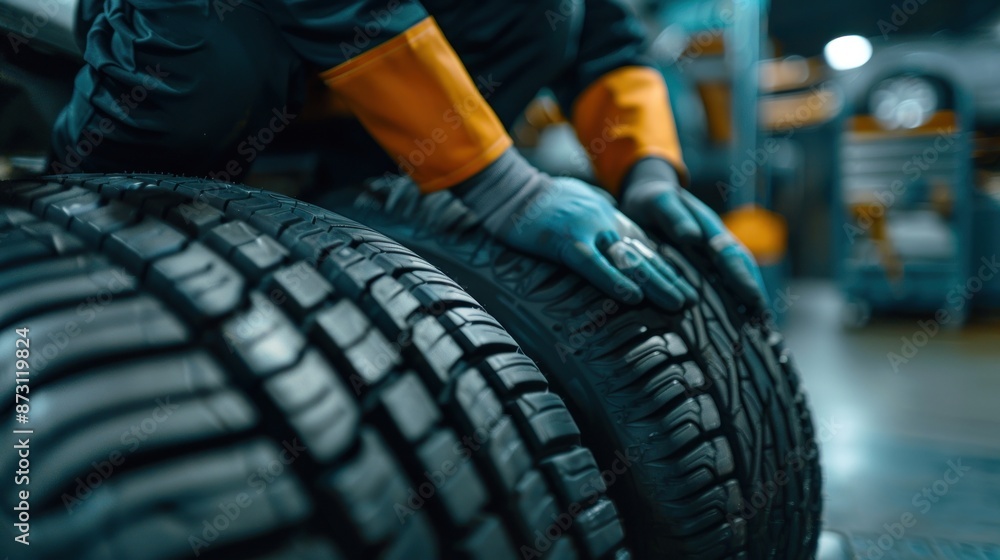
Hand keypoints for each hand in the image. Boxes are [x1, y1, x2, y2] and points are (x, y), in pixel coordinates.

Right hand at [457, 151, 695, 310]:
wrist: (511, 189)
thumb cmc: (541, 200)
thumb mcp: (581, 203)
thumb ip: (601, 218)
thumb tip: (616, 236)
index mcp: (609, 216)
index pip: (644, 245)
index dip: (665, 267)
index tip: (684, 286)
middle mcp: (605, 221)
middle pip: (644, 254)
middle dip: (669, 278)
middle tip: (690, 301)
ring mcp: (587, 230)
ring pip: (628, 260)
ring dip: (655, 282)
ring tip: (676, 302)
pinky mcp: (565, 240)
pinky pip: (594, 264)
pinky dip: (615, 281)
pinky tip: (633, 297)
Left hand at [621, 158, 767, 311]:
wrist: (645, 196)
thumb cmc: (651, 200)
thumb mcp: (658, 201)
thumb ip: (674, 216)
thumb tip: (692, 236)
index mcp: (709, 229)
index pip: (731, 256)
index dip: (743, 278)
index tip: (754, 300)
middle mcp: (714, 244)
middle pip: (740, 271)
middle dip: (752, 296)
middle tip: (765, 324)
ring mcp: (708, 256)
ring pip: (730, 280)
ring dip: (742, 303)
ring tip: (753, 330)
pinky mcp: (697, 266)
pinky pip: (714, 285)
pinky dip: (723, 303)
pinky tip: (725, 324)